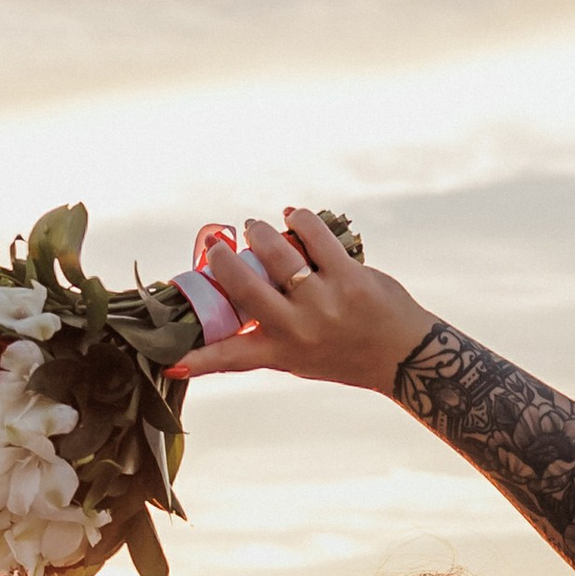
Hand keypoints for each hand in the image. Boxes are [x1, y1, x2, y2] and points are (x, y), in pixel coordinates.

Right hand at [182, 209, 433, 392]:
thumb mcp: (302, 358)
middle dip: (223, 260)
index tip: (170, 359)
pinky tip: (293, 216)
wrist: (404, 356)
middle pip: (244, 287)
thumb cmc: (347, 354)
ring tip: (255, 227)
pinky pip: (313, 235)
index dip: (199, 358)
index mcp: (282, 353)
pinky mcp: (348, 278)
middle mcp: (298, 329)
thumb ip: (269, 338)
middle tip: (218, 246)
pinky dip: (299, 219)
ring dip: (259, 232)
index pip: (231, 357)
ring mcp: (323, 302)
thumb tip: (230, 314)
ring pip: (276, 253)